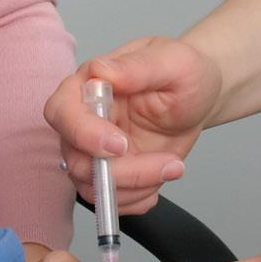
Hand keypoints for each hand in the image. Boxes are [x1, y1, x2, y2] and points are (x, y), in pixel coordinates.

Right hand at [43, 38, 219, 213]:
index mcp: (89, 85)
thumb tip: (102, 72)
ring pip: (93, 186)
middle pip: (76, 160)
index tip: (120, 145)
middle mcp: (85, 120)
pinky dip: (139, 197)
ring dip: (136, 186)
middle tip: (166, 163)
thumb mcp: (174, 62)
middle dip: (122, 172)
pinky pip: (112, 199)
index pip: (62, 112)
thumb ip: (138, 67)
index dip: (84, 134)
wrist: (198, 97)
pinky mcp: (112, 173)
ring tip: (173, 166)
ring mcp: (96, 151)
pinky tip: (162, 175)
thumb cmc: (184, 72)